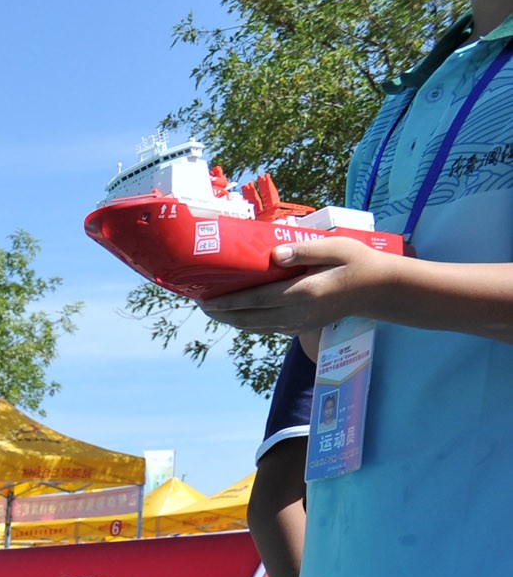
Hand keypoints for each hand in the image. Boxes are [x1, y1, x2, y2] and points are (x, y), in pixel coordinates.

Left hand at [197, 234, 395, 335]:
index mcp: (302, 293)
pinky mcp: (299, 328)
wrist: (377, 290)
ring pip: (254, 327)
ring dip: (230, 320)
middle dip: (220, 313)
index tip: (204, 299)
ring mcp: (297, 324)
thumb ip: (305, 250)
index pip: (255, 300)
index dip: (226, 302)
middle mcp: (296, 313)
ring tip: (211, 309)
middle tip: (199, 303)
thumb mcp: (335, 247)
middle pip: (248, 318)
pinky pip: (266, 328)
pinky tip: (236, 314)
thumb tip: (274, 254)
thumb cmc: (356, 261)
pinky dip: (247, 323)